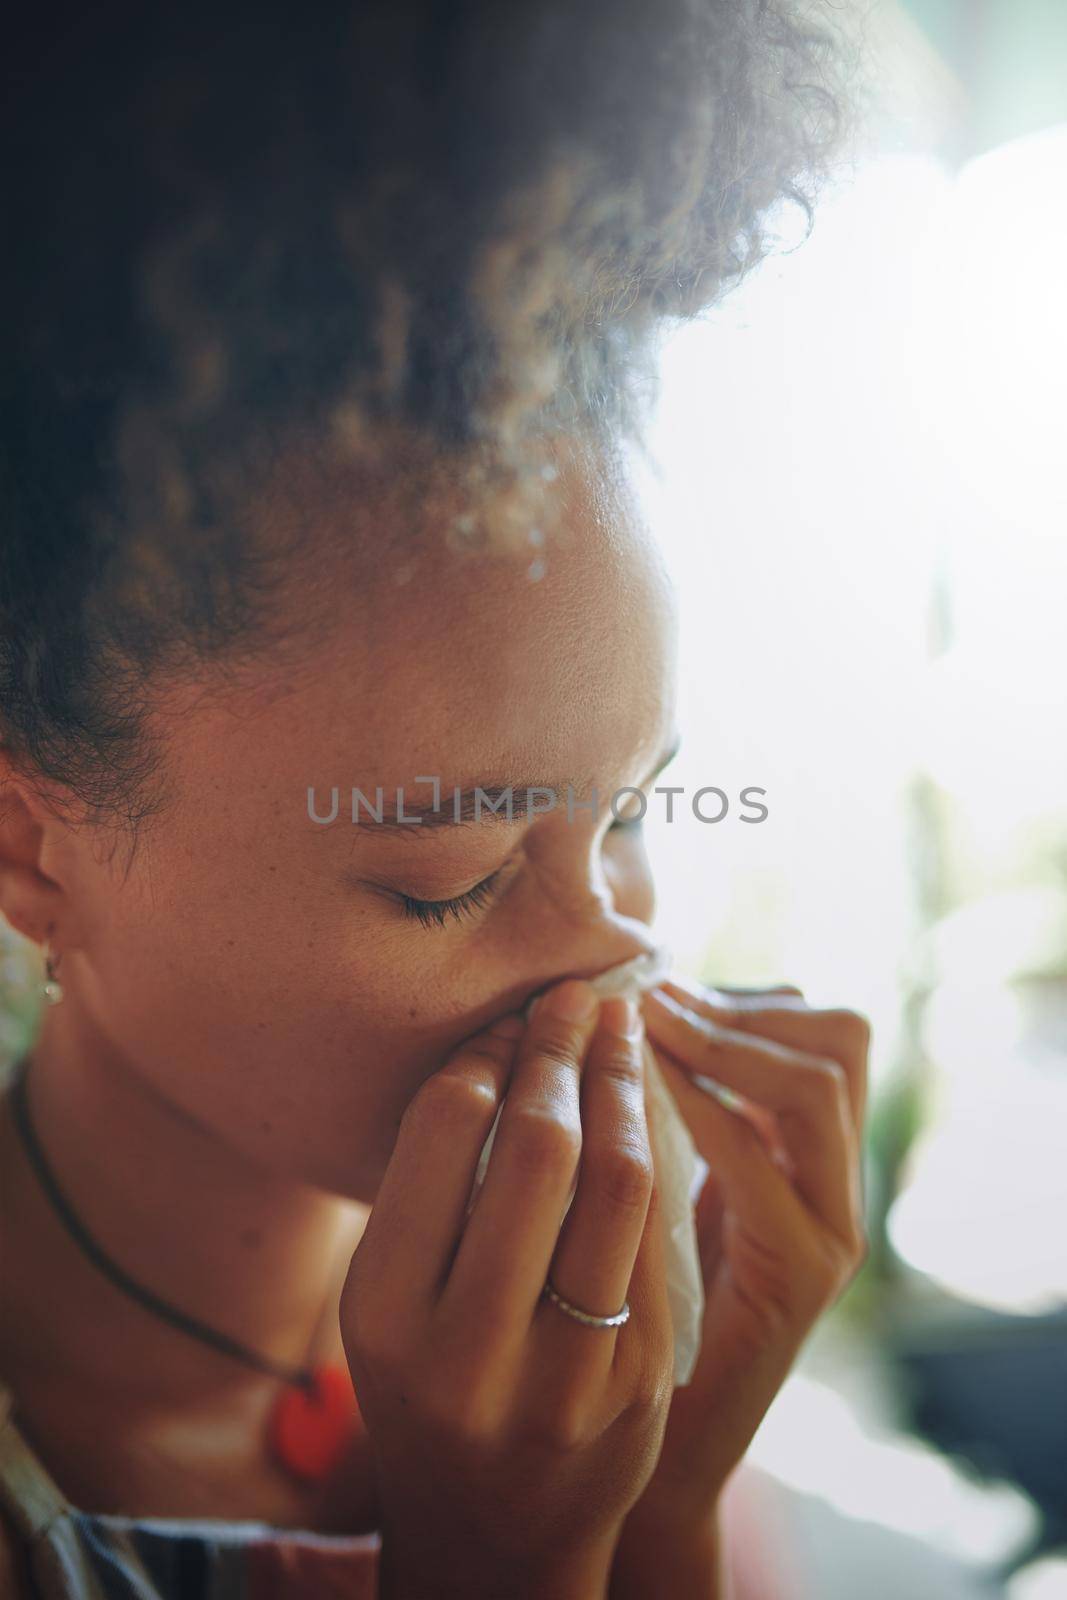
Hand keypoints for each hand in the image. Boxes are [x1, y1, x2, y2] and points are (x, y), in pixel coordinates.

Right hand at [340, 981, 674, 1599]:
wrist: (497, 1534)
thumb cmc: (430, 1389)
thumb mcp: (389, 1305)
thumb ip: (431, 1192)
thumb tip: (504, 1041)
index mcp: (385, 1316)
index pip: (444, 1134)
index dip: (487, 1053)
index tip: (510, 1016)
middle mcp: (471, 1352)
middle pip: (539, 1149)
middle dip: (564, 1051)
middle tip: (576, 995)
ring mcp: (567, 1376)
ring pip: (618, 1184)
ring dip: (625, 1084)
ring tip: (621, 1029)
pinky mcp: (641, 1385)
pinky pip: (656, 1233)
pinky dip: (656, 1152)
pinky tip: (649, 1106)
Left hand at [619, 976, 869, 1535]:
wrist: (655, 1435)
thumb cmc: (641, 1288)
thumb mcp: (663, 1172)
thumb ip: (671, 1100)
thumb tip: (627, 999)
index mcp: (811, 1144)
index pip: (820, 1023)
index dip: (739, 991)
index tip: (655, 984)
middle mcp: (838, 1178)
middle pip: (839, 1038)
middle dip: (737, 1005)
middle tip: (650, 1001)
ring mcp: (831, 1228)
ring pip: (817, 1089)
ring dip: (720, 1043)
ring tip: (642, 1030)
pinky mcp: (799, 1279)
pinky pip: (767, 1172)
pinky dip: (705, 1116)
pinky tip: (644, 1096)